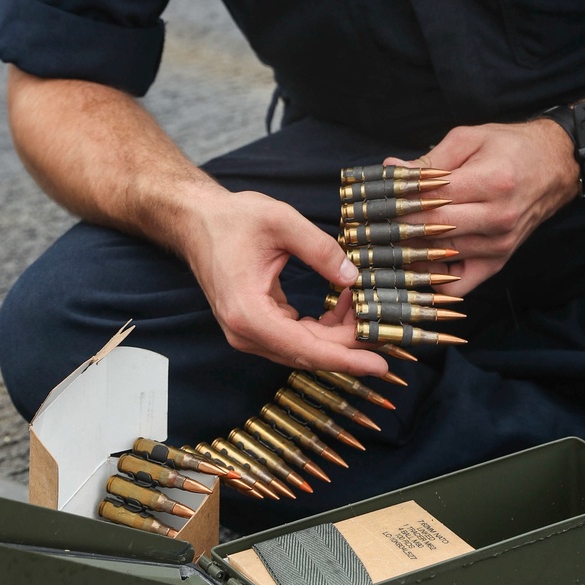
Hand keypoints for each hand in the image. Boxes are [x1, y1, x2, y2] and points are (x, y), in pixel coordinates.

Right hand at [179, 185, 387, 375]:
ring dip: (338, 336)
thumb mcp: (281, 222)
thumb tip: (353, 276)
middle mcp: (245, 333)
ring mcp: (247, 332)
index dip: (346, 358)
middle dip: (350, 345)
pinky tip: (344, 306)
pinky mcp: (254, 325)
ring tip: (368, 310)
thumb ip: (320, 248)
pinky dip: (322, 328)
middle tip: (387, 332)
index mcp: (249, 313)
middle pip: (308, 353)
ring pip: (303, 348)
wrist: (197, 220)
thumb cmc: (233, 218)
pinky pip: (294, 337)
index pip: (307, 349)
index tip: (379, 365)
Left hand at [389, 119, 577, 294]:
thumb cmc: (511, 147)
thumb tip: (391, 169)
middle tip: (371, 221)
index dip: (398, 200)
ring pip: (440, 257)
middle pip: (433, 230)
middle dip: (397, 226)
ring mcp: (499, 245)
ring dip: (408, 250)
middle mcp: (498, 219)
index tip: (373, 199)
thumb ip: (429, 160)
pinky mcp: (498, 262)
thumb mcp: (469, 139)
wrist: (555, 166)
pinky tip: (415, 262)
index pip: (432, 199)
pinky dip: (432, 280)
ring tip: (386, 237)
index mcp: (491, 182)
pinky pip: (457, 285)